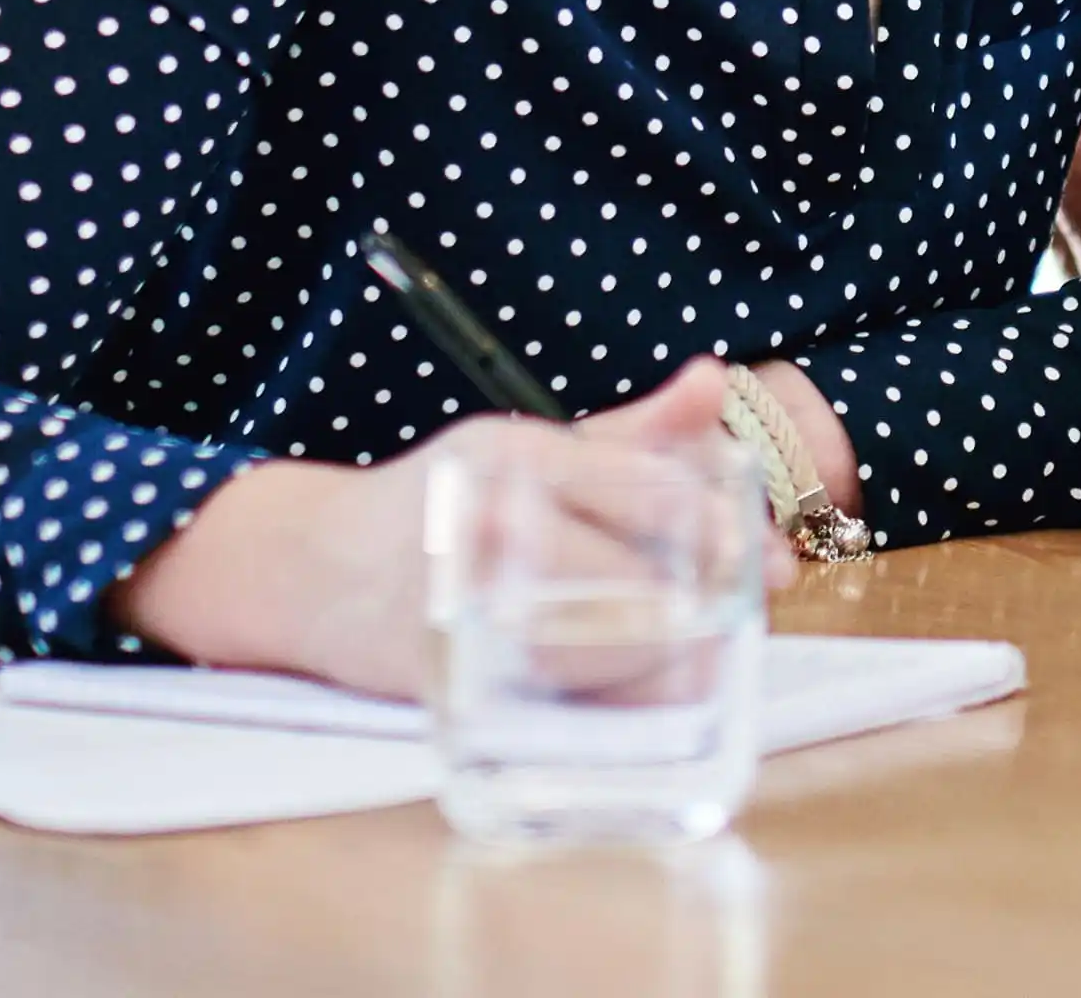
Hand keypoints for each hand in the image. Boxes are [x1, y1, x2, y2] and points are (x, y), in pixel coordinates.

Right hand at [114, 362, 737, 696]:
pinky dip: (617, 697)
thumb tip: (715, 381)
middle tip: (752, 602)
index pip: (644, 493)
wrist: (313, 572)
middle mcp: (484, 528)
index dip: (720, 530)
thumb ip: (633, 430)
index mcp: (511, 459)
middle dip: (704, 597)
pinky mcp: (449, 675)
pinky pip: (557, 699)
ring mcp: (463, 608)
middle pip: (630, 577)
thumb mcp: (534, 449)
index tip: (767, 554)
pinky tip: (651, 684)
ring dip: (670, 656)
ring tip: (709, 648)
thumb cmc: (444, 501)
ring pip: (599, 648)